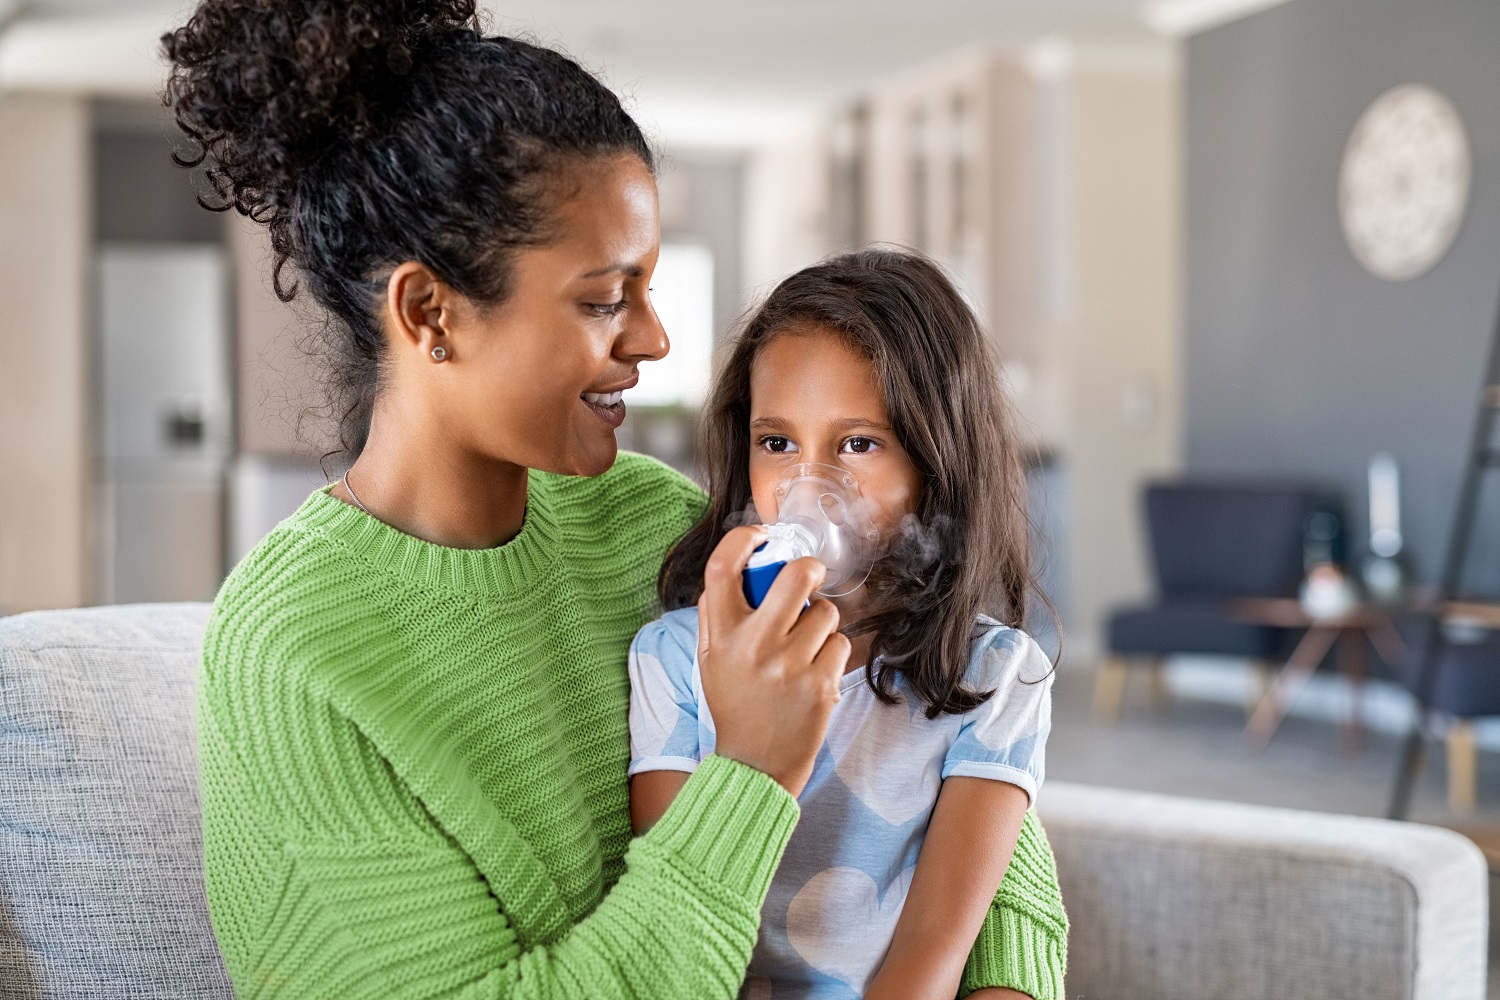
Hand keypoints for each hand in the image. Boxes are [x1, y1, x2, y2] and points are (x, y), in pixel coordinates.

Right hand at [697, 525, 849, 796]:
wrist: (756, 764)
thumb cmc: (735, 702)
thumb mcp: (710, 659)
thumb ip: (717, 614)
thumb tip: (742, 563)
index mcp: (720, 636)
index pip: (722, 568)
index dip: (743, 539)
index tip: (760, 536)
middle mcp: (754, 647)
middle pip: (795, 575)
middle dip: (808, 569)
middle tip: (807, 576)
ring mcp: (790, 666)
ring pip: (826, 611)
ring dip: (820, 621)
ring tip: (804, 646)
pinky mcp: (820, 685)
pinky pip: (839, 643)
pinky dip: (830, 652)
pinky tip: (814, 672)